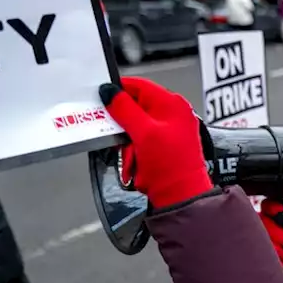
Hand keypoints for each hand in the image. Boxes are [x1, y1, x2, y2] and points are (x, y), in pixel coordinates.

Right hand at [100, 77, 211, 208]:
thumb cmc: (171, 166)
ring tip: (132, 156)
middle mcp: (173, 114)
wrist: (182, 196)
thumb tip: (108, 90)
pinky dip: (135, 150)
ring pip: (136, 126)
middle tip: (117, 135)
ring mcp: (170, 130)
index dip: (118, 90)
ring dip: (128, 141)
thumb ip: (123, 109)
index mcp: (172, 104)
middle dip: (122, 123)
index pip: (139, 86)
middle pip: (135, 107)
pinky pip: (142, 141)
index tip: (100, 97)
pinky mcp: (165, 146)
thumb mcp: (143, 133)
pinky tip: (136, 162)